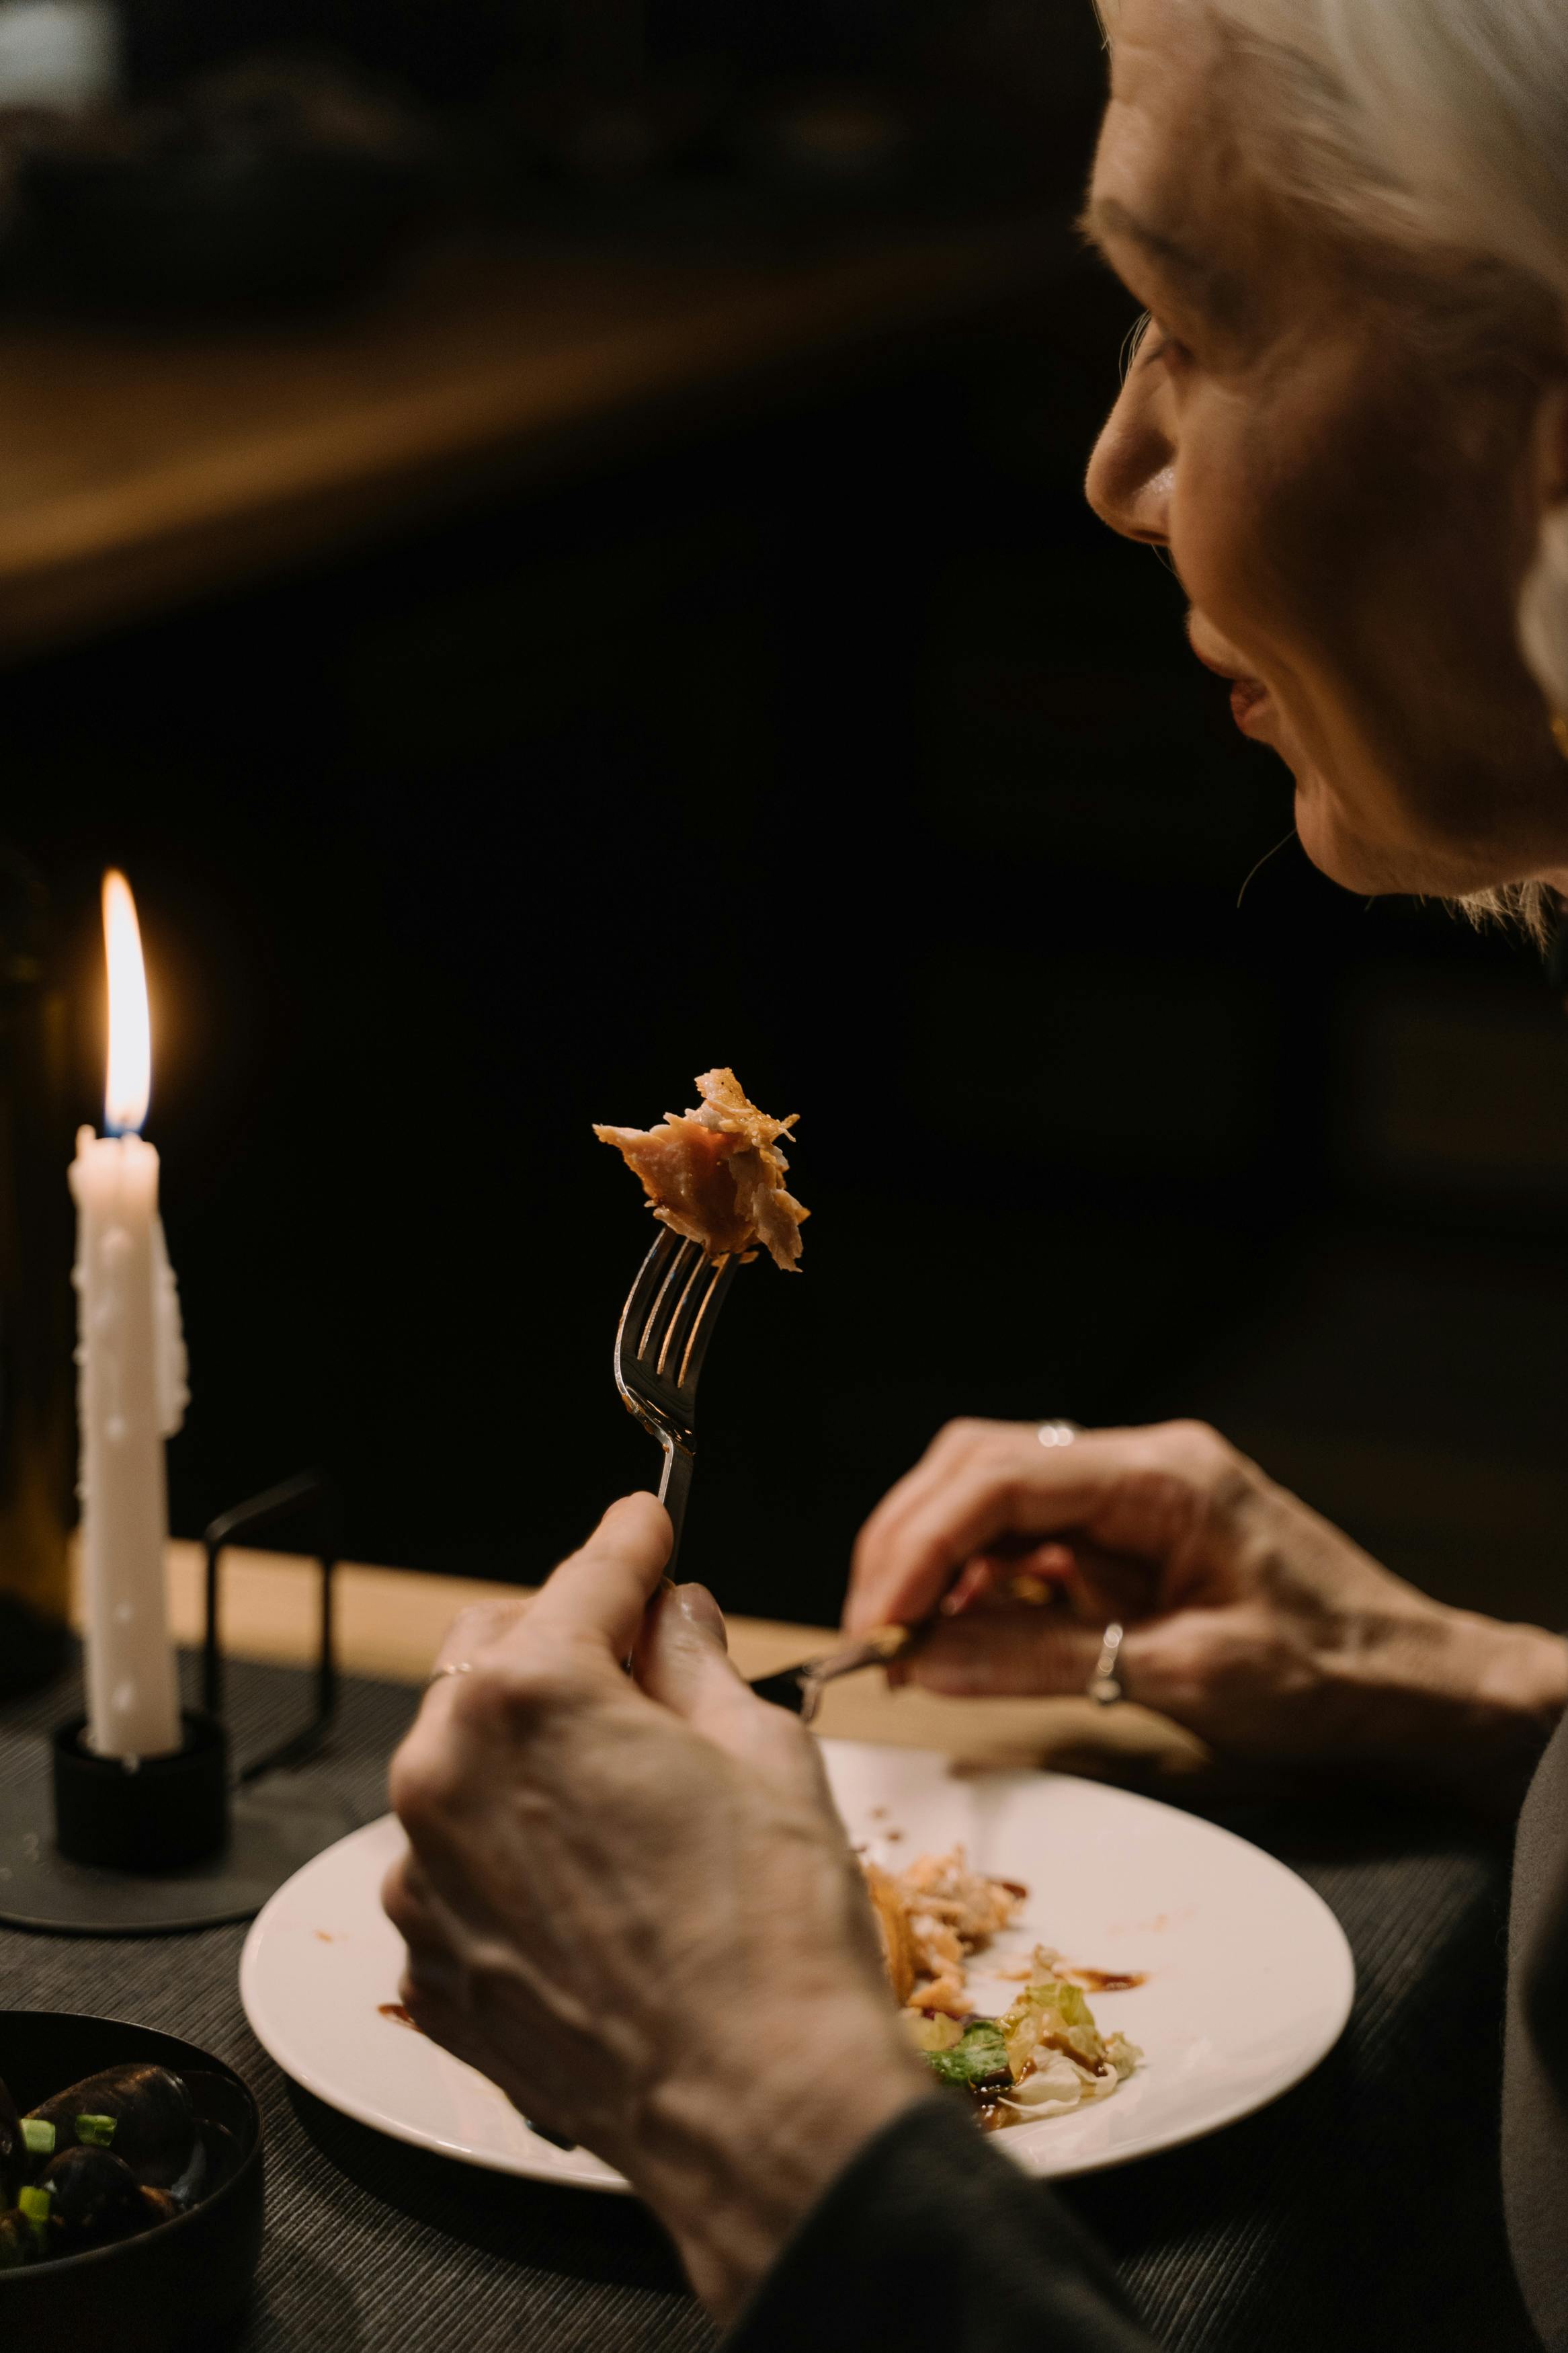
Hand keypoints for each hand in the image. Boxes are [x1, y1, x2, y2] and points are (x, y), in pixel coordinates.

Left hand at [383, 1495, 926, 2322]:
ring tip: (630, 1788)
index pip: (586, 1578)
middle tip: (649, 1659)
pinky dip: (513, 1848)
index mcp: (529, 1698)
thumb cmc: (772, 1934)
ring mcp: (424, 1878)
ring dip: (534, 1749)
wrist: (759, 2111)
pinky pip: (457, 1863)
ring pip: (466, 1761)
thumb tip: (675, 1618)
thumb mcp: (763, 1749)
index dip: (630, 1543)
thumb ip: (695, 1661)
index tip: (647, 1523)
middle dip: (567, 1641)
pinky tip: (595, 1877)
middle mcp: (446, 1776)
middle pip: (494, 1655)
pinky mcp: (427, 1961)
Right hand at [847, 1418, 1567, 1793]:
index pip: (999, 1478)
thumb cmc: (1328, 1677)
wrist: (1415, 1682)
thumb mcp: (1185, 1676)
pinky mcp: (1128, 1534)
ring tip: (902, 1643)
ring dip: (933, 1561)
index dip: (918, 1544)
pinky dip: (976, 1581)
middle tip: (869, 1634)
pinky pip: (1026, 1537)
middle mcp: (1139, 1463)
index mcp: (1162, 1476)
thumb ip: (1044, 1660)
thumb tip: (923, 1659)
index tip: (876, 1619)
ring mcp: (1131, 1494)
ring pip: (989, 1496)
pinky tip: (957, 1634)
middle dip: (907, 1544)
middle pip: (977, 1468)